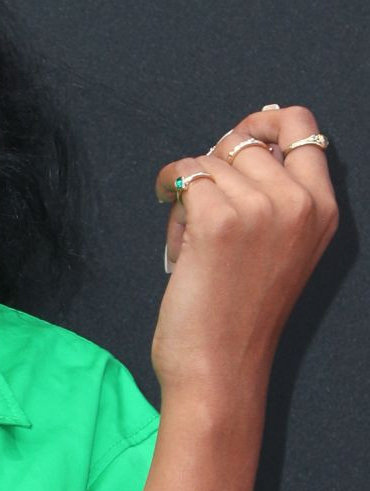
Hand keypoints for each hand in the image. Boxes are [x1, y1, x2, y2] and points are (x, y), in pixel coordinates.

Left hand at [152, 103, 337, 404]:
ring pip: (208, 161)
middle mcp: (299, 204)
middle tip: (205, 213)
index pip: (305, 129)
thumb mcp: (281, 247)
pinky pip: (182, 175)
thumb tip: (241, 139)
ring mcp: (261, 209)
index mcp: (323, 210)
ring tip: (194, 238)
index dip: (265, 123)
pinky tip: (174, 229)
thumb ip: (273, 195)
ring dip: (189, 191)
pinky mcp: (218, 220)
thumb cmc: (240, 313)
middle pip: (242, 143)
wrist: (221, 367)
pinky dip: (168, 192)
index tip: (238, 138)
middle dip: (214, 168)